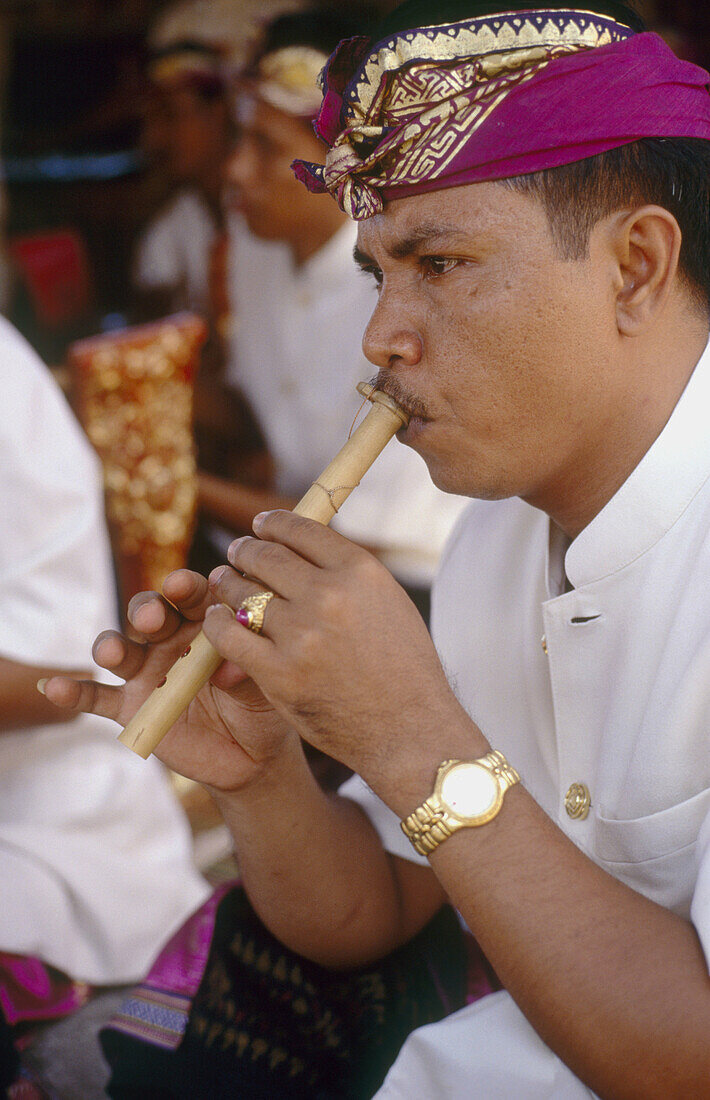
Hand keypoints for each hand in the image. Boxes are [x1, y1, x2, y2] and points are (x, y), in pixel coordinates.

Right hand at [42, 569, 295, 790]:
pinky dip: (73, 692)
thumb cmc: (263, 705)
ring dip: (111, 646)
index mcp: (207, 622)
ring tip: (111, 653)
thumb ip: (246, 669)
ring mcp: (147, 671)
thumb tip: (229, 667)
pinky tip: (54, 688)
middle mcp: (172, 639)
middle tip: (153, 617)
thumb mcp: (265, 685)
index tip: (182, 585)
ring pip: (121, 649)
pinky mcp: (131, 706)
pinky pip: (97, 697)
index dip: (185, 588)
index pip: (193, 596)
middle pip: (151, 613)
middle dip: (148, 611)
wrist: (253, 755)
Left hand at [203, 511, 466, 783]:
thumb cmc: (405, 669)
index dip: (273, 524)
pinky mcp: (278, 673)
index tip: (260, 525)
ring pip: (242, 593)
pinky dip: (217, 623)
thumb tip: (307, 550)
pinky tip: (215, 620)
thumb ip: (349, 575)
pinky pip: (229, 636)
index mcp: (360, 572)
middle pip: (267, 557)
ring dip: (226, 584)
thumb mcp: (389, 603)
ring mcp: (301, 635)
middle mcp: (329, 596)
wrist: (409, 731)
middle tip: (236, 552)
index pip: (302, 530)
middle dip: (244, 551)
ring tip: (222, 583)